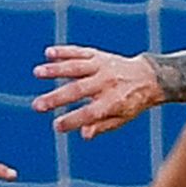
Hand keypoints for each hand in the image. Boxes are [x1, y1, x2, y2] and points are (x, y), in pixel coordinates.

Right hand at [33, 46, 163, 137]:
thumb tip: (84, 134)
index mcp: (113, 101)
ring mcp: (102, 67)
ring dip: (56, 69)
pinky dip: (64, 52)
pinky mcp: (98, 55)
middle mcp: (107, 82)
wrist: (148, 76)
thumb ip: (103, 125)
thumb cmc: (132, 102)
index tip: (56, 126)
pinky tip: (48, 53)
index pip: (91, 113)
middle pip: (78, 90)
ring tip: (37, 73)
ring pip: (76, 67)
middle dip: (56, 98)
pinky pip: (80, 52)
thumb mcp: (122, 118)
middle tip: (37, 106)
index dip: (73, 120)